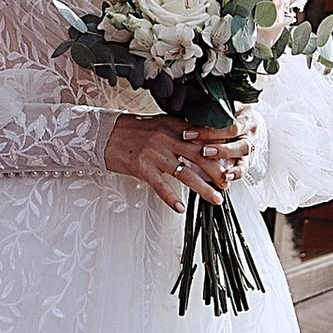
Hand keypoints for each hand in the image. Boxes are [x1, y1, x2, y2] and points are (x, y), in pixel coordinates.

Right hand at [105, 113, 255, 210]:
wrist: (102, 134)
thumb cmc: (130, 131)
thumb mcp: (157, 124)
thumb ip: (178, 131)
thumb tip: (200, 144)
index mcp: (171, 125)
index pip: (202, 136)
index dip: (218, 149)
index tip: (230, 159)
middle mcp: (165, 138)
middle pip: (199, 155)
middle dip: (217, 171)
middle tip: (228, 182)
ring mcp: (153, 153)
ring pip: (185, 173)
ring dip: (203, 188)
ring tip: (216, 199)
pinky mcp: (140, 167)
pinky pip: (160, 185)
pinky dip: (171, 198)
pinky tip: (180, 208)